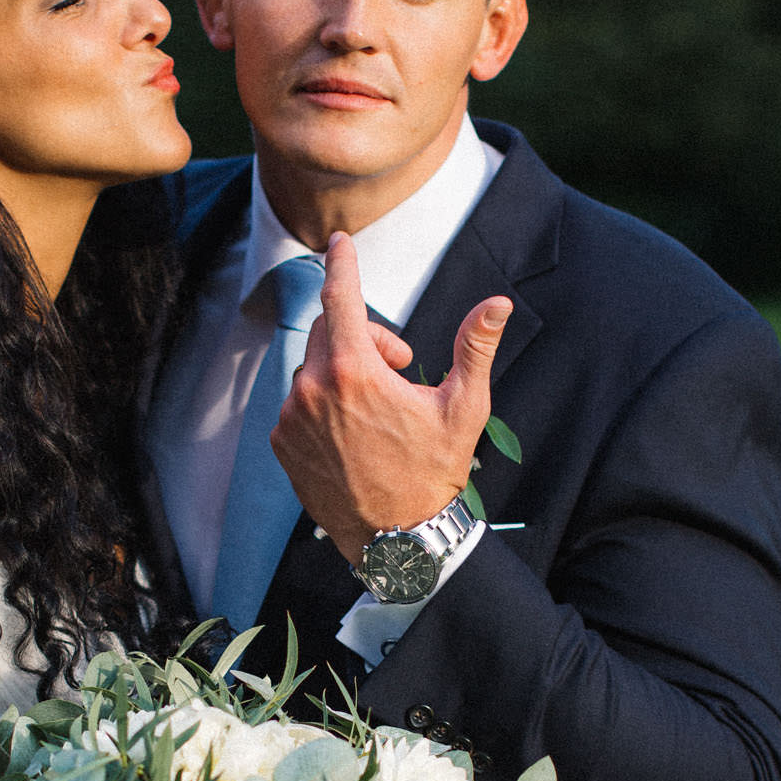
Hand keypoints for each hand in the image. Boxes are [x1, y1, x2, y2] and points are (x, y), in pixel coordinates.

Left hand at [270, 231, 512, 564]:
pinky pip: (299, 401)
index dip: (342, 263)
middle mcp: (313, 390)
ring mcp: (292, 418)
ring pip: (313, 367)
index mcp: (354, 372)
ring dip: (342, 372)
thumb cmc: (433, 472)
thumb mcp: (464, 408)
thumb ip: (475, 348)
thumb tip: (498, 303)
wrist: (397, 539)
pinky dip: (323, 403)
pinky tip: (353, 433)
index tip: (338, 242)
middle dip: (364, 337)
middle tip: (400, 369)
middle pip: (329, 330)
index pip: (341, 297)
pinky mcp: (282, 441)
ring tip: (377, 410)